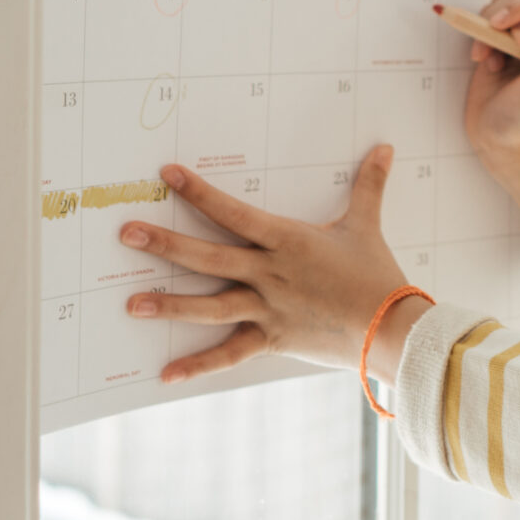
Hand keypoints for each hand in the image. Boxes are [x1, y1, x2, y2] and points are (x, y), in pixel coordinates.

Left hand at [118, 145, 411, 384]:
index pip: (234, 213)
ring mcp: (268, 309)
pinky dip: (198, 365)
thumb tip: (386, 146)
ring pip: (211, 306)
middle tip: (127, 234)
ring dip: (170, 305)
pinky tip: (165, 373)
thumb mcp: (367, 226)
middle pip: (209, 257)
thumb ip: (369, 184)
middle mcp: (270, 274)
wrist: (392, 327)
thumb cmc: (377, 275)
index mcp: (287, 241)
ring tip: (131, 304)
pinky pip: (230, 354)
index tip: (167, 175)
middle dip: (167, 245)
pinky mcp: (272, 339)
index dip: (200, 193)